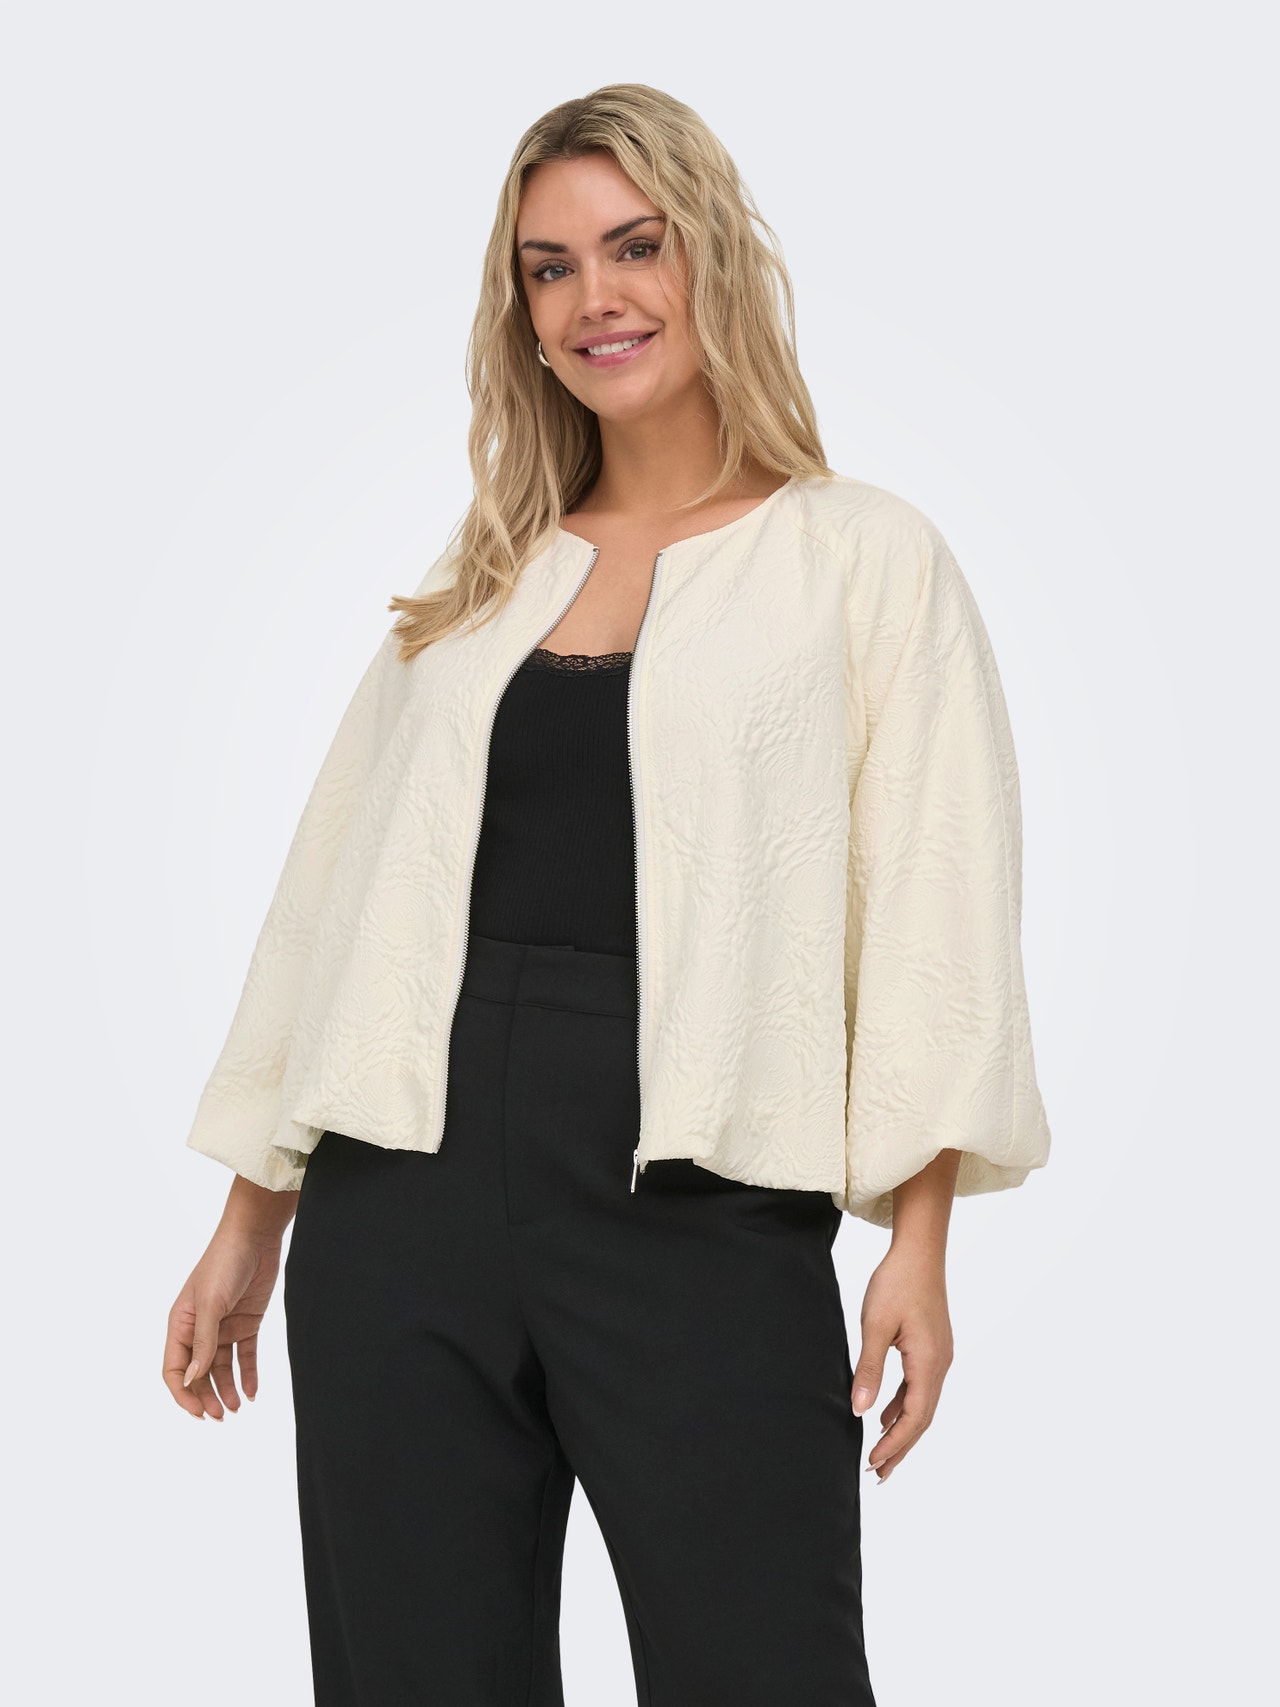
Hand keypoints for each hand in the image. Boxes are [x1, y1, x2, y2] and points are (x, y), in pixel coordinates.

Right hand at [163, 1230, 283, 1420]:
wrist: (255, 1237)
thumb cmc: (224, 1263)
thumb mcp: (211, 1304)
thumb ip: (203, 1342)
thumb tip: (191, 1379)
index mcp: (180, 1324)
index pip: (174, 1369)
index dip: (183, 1394)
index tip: (199, 1413)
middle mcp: (199, 1330)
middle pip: (198, 1374)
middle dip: (206, 1397)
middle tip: (221, 1417)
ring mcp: (224, 1327)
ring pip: (220, 1369)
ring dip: (226, 1390)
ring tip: (236, 1409)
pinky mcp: (247, 1323)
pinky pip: (245, 1356)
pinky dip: (248, 1375)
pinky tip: (252, 1392)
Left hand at [850, 1244, 953, 1482]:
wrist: (920, 1251)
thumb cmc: (896, 1282)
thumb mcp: (876, 1326)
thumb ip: (869, 1370)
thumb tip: (861, 1411)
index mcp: (929, 1363)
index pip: (915, 1418)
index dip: (895, 1444)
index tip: (873, 1464)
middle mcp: (940, 1365)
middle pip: (922, 1418)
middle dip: (901, 1448)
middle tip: (879, 1475)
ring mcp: (939, 1357)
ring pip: (922, 1405)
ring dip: (903, 1430)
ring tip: (882, 1454)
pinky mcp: (933, 1348)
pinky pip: (919, 1387)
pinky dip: (904, 1406)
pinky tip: (886, 1415)